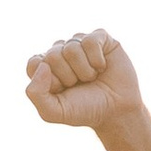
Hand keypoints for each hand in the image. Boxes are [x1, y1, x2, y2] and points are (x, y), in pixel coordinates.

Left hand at [23, 31, 150, 150]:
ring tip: (91, 77)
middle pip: (53, 55)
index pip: (34, 63)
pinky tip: (102, 67)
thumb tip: (42, 65)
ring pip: (72, 47)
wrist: (116, 111)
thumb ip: (35, 94)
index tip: (62, 90)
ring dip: (84, 70)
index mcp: (45, 67)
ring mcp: (80, 43)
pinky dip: (97, 60)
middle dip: (68, 76)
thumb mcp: (53, 112)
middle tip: (80, 84)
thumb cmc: (84, 110)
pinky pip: (91, 41)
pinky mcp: (100, 38)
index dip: (50, 80)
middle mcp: (61, 52)